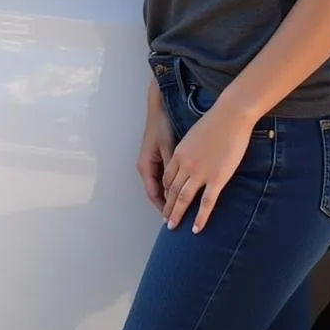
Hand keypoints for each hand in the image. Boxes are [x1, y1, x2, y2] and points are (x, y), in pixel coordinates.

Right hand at [136, 81, 175, 212]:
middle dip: (167, 207)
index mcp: (146, 167)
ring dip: (170, 197)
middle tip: (180, 221)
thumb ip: (172, 169)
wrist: (159, 109)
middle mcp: (146, 167)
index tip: (175, 220)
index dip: (165, 209)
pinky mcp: (158, 157)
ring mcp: (151, 162)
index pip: (154, 195)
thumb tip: (177, 190)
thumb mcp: (168, 149)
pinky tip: (184, 190)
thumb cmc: (163, 127)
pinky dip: (172, 186)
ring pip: (160, 186)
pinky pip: (164, 178)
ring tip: (183, 210)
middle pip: (156, 193)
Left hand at [162, 106, 253, 232]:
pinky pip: (206, 203)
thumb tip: (191, 158)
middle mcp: (185, 165)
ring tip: (173, 228)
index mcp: (179, 154)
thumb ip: (190, 150)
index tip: (165, 201)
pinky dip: (200, 218)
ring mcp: (200, 173)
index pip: (166, 178)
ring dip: (177, 215)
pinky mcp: (216, 179)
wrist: (230, 117)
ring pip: (184, 199)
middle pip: (171, 191)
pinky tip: (196, 229)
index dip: (164, 192)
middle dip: (167, 207)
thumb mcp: (194, 136)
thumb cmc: (215, 123)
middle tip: (165, 220)